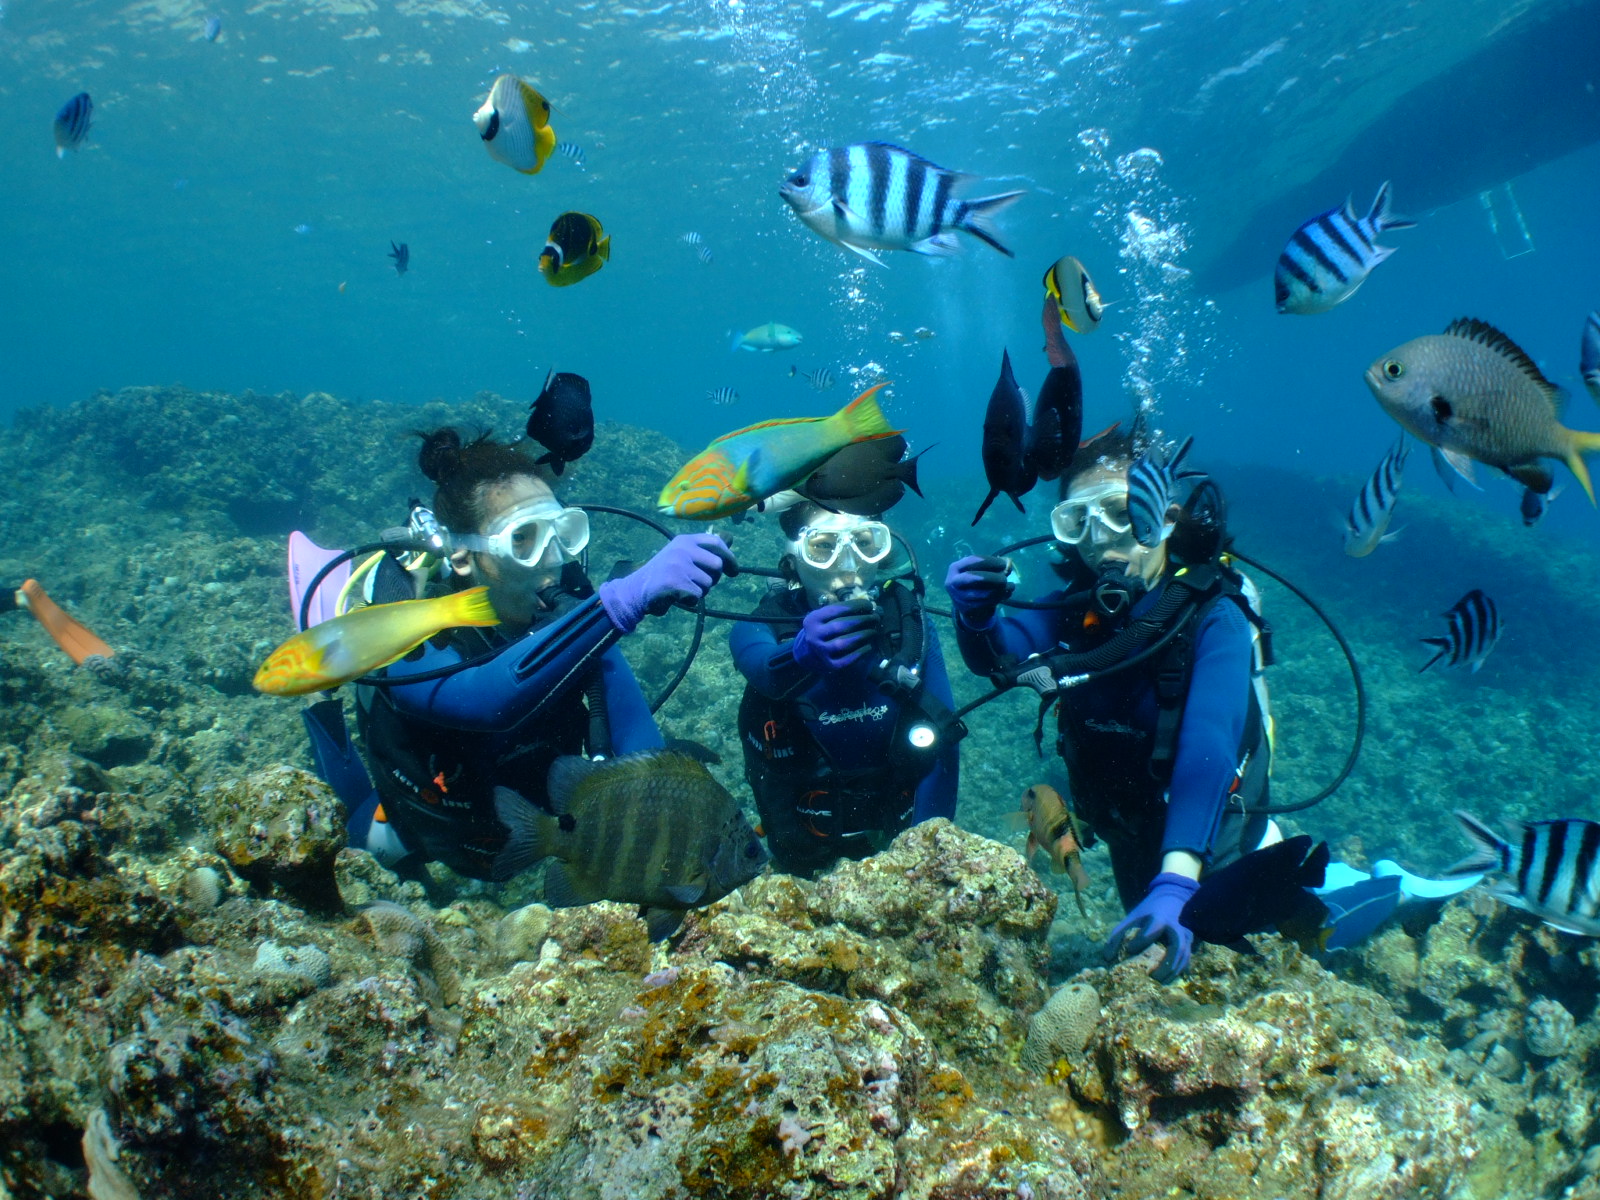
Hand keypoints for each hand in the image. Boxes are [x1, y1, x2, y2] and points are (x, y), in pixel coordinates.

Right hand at [599, 534, 735, 633]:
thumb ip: (703, 550)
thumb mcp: (681, 555)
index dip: (729, 557)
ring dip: (700, 591)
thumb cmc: (663, 574)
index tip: (734, 571)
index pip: (716, 543)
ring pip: (708, 583)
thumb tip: (731, 539)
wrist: (636, 589)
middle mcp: (682, 549)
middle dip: (713, 579)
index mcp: (685, 540)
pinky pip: (697, 596)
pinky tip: (677, 597)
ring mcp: (678, 565)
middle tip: (698, 584)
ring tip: (682, 589)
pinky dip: (690, 601)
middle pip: (717, 566)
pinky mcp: (675, 582)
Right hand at [791, 599, 878, 673]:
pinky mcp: (829, 665)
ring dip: (862, 635)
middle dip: (862, 620)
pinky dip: (859, 653)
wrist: (810, 652)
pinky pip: (846, 660)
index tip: (869, 605)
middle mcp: (814, 636)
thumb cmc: (824, 629)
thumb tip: (871, 607)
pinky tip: (868, 646)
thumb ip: (843, 611)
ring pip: (844, 643)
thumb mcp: (826, 617)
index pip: (836, 610)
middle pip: (841, 626)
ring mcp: (821, 652)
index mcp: (813, 620)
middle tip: (875, 617)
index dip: (855, 606)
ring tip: (873, 631)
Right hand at [944, 555, 1013, 627]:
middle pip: (973, 578)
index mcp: (955, 568)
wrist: (967, 605)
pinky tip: (1007, 593)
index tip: (1003, 564)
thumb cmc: (975, 582)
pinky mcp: (968, 610)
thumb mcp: (981, 571)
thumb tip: (1008, 565)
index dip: (989, 561)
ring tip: (1011, 586)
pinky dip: (1000, 598)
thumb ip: (994, 566)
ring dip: (1001, 589)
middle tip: (1005, 579)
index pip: (972, 561)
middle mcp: (953, 582)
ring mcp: (959, 597)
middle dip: (993, 577)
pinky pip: (987, 603)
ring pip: (983, 593)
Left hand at [1104, 872, 1199, 983]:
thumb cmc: (1147, 912)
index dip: (1141, 940)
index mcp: (1159, 918)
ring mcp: (1185, 935)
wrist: (1169, 900)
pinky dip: (1179, 971)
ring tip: (1160, 984)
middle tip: (1152, 977)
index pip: (1153, 929)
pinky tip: (1168, 981)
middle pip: (1177, 947)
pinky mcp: (1189, 943)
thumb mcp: (1131, 918)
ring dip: (1174, 971)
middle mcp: (1175, 927)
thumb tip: (1107, 958)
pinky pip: (1187, 959)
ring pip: (1184, 955)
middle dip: (1167, 964)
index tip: (1129, 949)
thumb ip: (1117, 935)